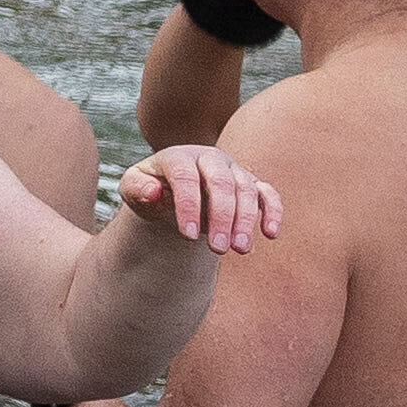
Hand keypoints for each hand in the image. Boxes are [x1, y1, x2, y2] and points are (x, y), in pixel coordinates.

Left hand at [102, 143, 290, 260]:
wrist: (171, 189)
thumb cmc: (150, 189)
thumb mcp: (133, 188)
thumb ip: (137, 188)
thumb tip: (154, 192)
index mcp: (179, 156)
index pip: (185, 177)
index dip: (187, 205)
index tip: (186, 236)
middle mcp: (209, 158)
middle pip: (221, 182)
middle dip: (221, 216)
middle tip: (218, 248)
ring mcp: (233, 170)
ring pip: (247, 190)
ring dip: (246, 220)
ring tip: (239, 250)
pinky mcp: (251, 184)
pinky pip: (268, 194)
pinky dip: (273, 211)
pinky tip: (271, 234)